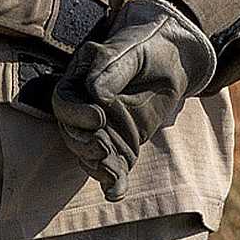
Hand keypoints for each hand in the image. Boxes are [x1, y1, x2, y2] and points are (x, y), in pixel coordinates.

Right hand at [50, 0, 217, 198]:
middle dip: (84, 145)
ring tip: (112, 172)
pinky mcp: (122, 144)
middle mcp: (85, 105)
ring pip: (89, 153)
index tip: (99, 117)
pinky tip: (116, 193)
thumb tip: (94, 92)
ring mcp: (103, 128)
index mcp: (80, 78)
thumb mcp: (132, 51)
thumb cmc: (149, 46)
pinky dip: (113, 182)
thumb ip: (111, 68)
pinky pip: (113, 167)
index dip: (75, 114)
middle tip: (104, 148)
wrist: (175, 59)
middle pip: (72, 133)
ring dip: (97, 165)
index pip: (64, 102)